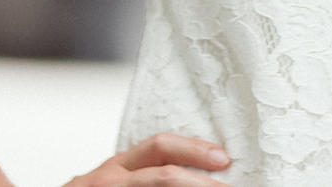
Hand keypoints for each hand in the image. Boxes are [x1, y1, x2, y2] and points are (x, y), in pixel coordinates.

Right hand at [63, 132, 230, 186]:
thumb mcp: (110, 184)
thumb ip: (141, 177)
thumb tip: (189, 177)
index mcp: (116, 169)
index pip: (159, 148)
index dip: (193, 150)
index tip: (223, 158)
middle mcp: (108, 181)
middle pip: (162, 173)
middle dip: (200, 181)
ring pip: (156, 184)